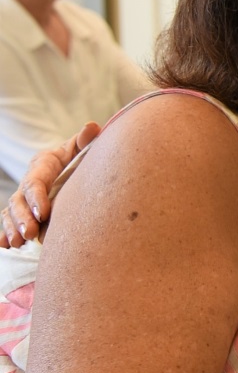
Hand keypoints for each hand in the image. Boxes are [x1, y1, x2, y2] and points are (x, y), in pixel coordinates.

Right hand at [1, 123, 95, 247]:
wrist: (69, 166)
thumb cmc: (76, 157)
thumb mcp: (79, 149)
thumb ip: (84, 141)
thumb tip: (93, 126)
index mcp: (42, 165)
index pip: (35, 182)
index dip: (37, 198)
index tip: (44, 213)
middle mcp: (29, 182)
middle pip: (19, 200)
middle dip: (22, 218)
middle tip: (30, 234)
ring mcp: (23, 197)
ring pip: (11, 213)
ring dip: (13, 228)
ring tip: (20, 242)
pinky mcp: (22, 211)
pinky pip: (8, 222)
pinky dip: (5, 233)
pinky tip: (5, 245)